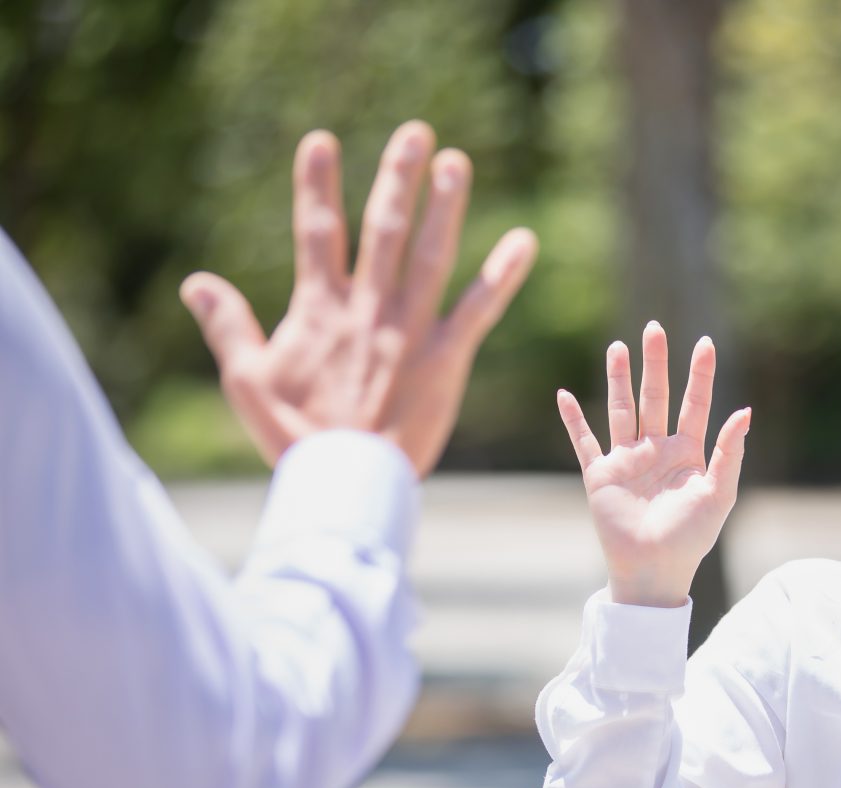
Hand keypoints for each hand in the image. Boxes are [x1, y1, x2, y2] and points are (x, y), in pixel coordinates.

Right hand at [178, 120, 537, 476]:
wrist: (345, 481)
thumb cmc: (295, 437)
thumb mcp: (248, 381)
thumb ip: (227, 327)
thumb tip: (194, 283)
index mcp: (320, 311)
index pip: (317, 233)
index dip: (317, 186)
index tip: (321, 141)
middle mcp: (368, 309)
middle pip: (383, 229)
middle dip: (397, 178)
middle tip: (416, 132)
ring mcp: (410, 330)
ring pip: (430, 255)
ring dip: (445, 207)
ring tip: (457, 162)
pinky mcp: (447, 358)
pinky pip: (479, 309)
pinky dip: (502, 275)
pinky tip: (525, 242)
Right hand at [557, 321, 750, 607]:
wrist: (654, 570)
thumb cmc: (691, 537)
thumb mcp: (718, 494)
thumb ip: (729, 452)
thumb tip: (745, 411)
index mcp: (687, 453)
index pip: (695, 404)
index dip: (700, 374)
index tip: (705, 342)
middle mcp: (656, 450)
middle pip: (656, 397)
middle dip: (656, 364)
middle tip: (655, 328)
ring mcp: (626, 460)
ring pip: (621, 409)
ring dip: (619, 379)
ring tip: (619, 347)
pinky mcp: (600, 475)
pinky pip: (584, 441)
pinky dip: (573, 419)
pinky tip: (565, 395)